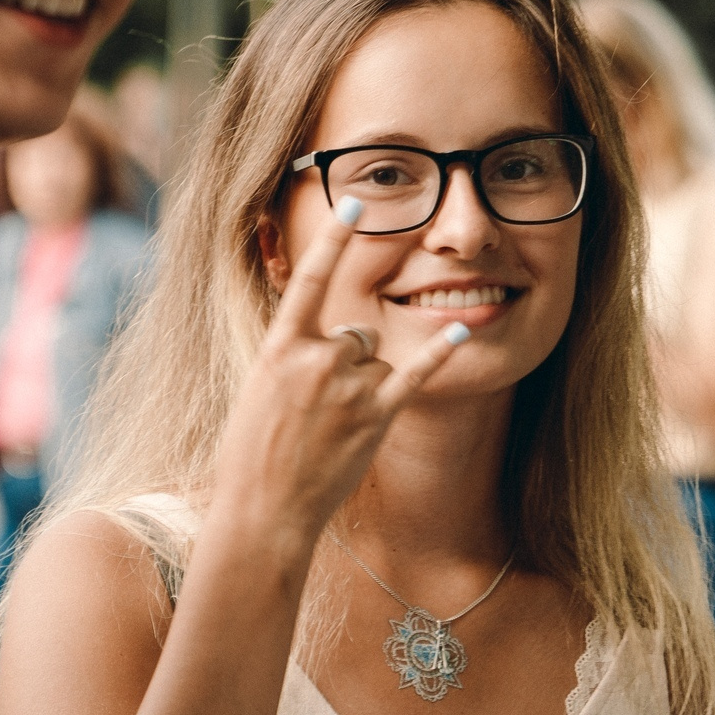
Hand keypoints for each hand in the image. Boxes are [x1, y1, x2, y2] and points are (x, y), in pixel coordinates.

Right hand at [214, 197, 466, 544]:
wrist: (263, 510)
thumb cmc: (252, 455)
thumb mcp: (258, 390)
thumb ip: (292, 355)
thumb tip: (327, 339)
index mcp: (280, 347)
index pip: (310, 280)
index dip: (333, 241)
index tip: (353, 204)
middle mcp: (318, 358)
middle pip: (356, 332)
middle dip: (348, 358)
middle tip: (320, 405)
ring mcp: (349, 388)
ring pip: (376, 360)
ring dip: (365, 384)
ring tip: (335, 425)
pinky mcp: (376, 416)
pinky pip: (414, 375)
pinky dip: (438, 355)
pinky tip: (462, 335)